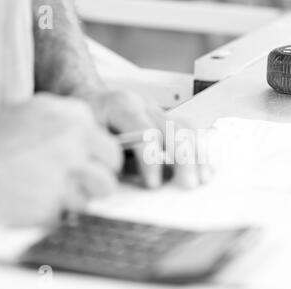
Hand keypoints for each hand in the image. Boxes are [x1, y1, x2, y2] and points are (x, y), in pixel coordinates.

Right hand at [0, 94, 120, 226]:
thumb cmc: (0, 134)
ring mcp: (61, 177)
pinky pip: (60, 217)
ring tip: (39, 186)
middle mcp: (74, 147)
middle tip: (69, 184)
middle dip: (92, 187)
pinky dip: (46, 213)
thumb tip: (103, 148)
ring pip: (85, 203)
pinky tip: (27, 196)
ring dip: (67, 201)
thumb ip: (77, 126)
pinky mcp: (47, 205)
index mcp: (77, 120)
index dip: (101, 165)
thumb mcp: (42, 111)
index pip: (113, 153)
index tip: (88, 168)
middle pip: (107, 182)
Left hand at [83, 90, 212, 188]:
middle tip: (189, 184)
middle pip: (172, 129)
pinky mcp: (166, 118)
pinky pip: (189, 131)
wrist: (91, 101)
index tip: (153, 185)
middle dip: (183, 159)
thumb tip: (119, 184)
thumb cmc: (86, 123)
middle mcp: (144, 104)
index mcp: (120, 105)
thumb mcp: (84, 137)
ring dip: (197, 155)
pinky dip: (199, 150)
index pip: (144, 132)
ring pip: (186, 129)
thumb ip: (102, 158)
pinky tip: (207, 167)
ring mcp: (157, 109)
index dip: (150, 160)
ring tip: (204, 178)